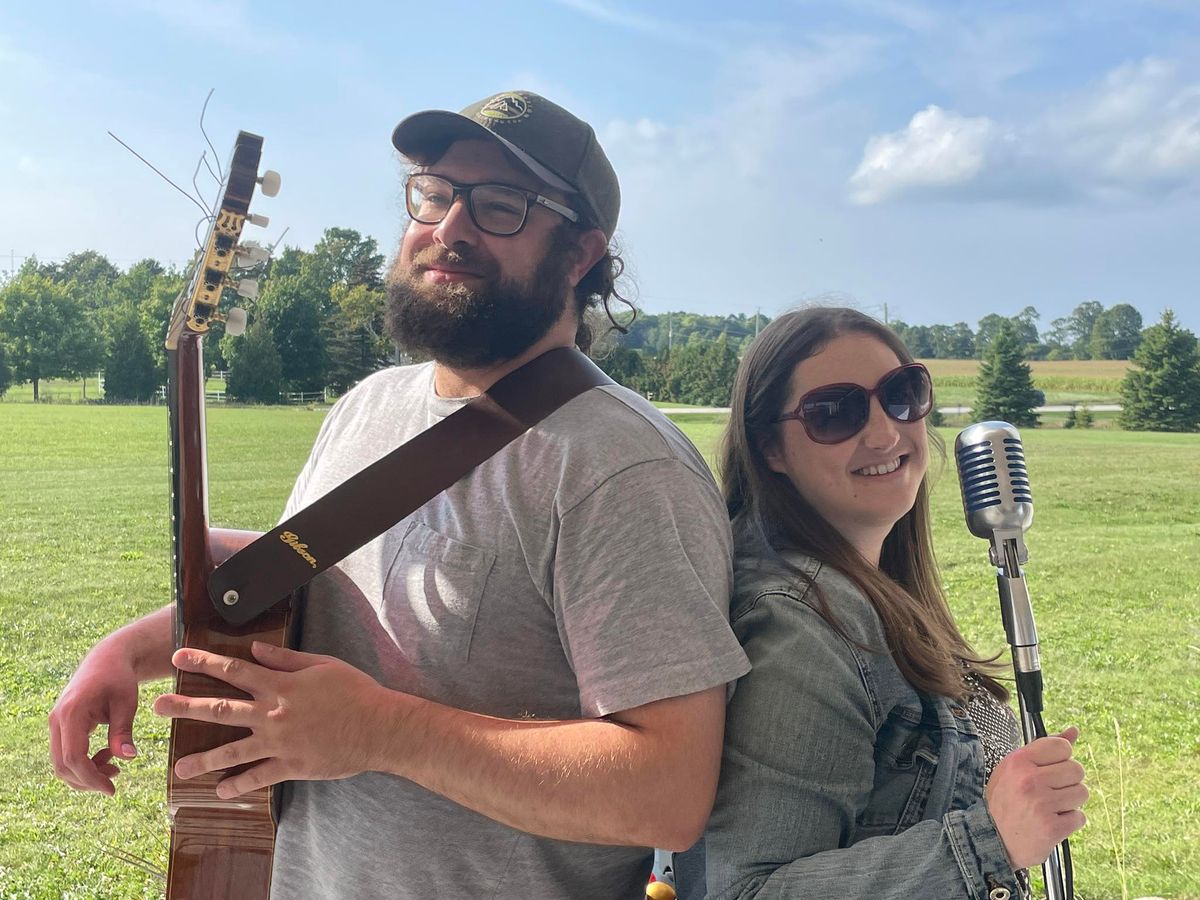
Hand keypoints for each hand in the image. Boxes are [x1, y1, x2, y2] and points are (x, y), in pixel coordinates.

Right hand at [49, 646, 140, 794]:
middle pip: (62, 765)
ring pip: (61, 763)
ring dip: (85, 773)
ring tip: (114, 766)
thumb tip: (128, 758)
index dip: (91, 778)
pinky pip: (65, 754)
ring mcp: (55, 724)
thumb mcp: (127, 702)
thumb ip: (124, 730)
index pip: (74, 757)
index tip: (112, 789)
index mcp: (72, 713)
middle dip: (87, 780)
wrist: (106, 660)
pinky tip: (106, 756)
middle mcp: (56, 720)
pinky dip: (83, 763)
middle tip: (115, 779)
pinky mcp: (59, 727)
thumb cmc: (119, 678)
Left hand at [153, 642, 394, 798]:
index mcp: (281, 686)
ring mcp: (280, 743)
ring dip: (203, 759)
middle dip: (186, 707)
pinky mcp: (291, 766)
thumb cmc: (356, 691)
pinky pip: (258, 778)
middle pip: (222, 710)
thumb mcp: (323, 665)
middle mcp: (274, 714)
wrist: (379, 727)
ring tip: (178, 767)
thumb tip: (256, 648)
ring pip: (232, 751)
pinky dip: (238, 786)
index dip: (205, 663)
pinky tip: (219, 791)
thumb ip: (286, 658)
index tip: (179, 656)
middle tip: (157, 707)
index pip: (235, 670)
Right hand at [985, 726, 1087, 868]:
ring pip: (1081, 793)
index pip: (1061, 746)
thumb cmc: (1005, 801)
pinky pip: (1079, 817)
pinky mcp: (1052, 827)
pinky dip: (1069, 821)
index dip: (1061, 758)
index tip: (1052, 768)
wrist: (992, 839)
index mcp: (1019, 761)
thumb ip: (1044, 748)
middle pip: (1076, 769)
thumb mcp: (1015, 768)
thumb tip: (1073, 731)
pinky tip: (1052, 821)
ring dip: (1070, 802)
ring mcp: (1041, 804)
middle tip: (1051, 791)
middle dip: (1068, 781)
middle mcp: (1030, 780)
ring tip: (1051, 807)